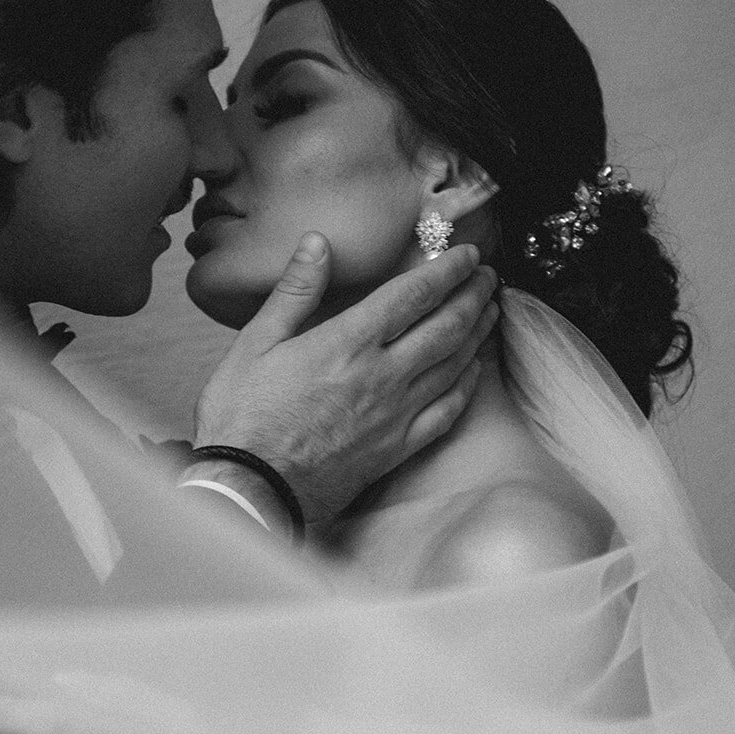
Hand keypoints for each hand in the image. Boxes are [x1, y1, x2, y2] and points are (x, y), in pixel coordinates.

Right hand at [192, 233, 498, 528]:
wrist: (250, 490)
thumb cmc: (244, 418)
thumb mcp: (255, 344)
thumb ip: (295, 291)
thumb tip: (318, 243)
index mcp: (348, 343)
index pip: (414, 295)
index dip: (447, 270)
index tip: (468, 254)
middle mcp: (382, 376)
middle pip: (446, 326)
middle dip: (473, 295)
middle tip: (489, 276)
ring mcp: (395, 415)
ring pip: (454, 365)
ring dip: (477, 333)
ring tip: (490, 310)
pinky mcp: (396, 449)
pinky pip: (446, 412)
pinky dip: (466, 387)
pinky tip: (473, 372)